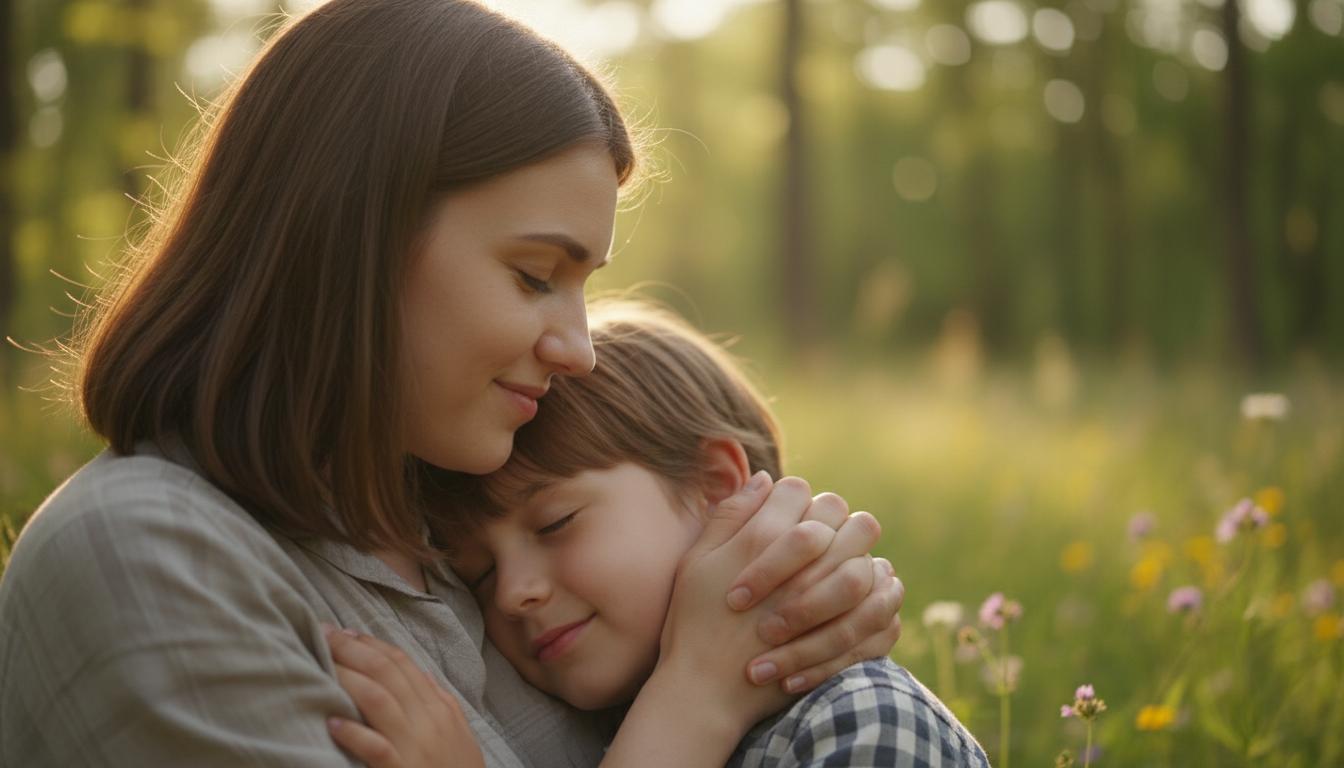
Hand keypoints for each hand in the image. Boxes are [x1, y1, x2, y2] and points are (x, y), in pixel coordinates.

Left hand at [323, 625, 484, 767]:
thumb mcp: (457, 730)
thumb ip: (439, 699)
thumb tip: (421, 672)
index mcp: (439, 706)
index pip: (402, 663)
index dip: (372, 644)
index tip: (346, 632)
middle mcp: (427, 719)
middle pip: (386, 672)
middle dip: (352, 650)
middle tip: (323, 635)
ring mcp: (415, 745)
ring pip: (378, 699)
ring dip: (347, 678)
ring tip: (321, 665)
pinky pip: (376, 747)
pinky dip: (353, 733)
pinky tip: (331, 722)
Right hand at [602, 475, 899, 766]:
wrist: (705, 689)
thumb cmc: (693, 622)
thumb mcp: (697, 561)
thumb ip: (730, 515)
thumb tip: (765, 478)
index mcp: (762, 538)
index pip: (797, 489)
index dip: (795, 496)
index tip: (787, 513)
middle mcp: (801, 564)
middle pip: (840, 513)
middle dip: (836, 519)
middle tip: (822, 537)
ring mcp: (826, 601)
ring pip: (866, 559)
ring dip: (859, 557)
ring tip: (839, 569)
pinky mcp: (843, 639)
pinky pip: (880, 606)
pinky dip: (877, 599)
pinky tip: (858, 602)